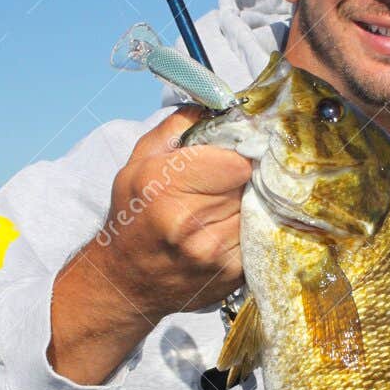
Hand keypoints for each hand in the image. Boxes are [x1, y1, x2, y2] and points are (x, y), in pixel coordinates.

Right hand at [48, 109, 250, 384]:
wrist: (126, 283)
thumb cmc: (132, 216)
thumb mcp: (139, 162)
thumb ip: (179, 126)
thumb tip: (222, 106)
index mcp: (165, 187)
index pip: (238, 160)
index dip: (240, 154)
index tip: (235, 154)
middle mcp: (191, 223)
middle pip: (252, 183)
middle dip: (248, 176)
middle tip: (232, 179)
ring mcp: (215, 253)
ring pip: (262, 209)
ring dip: (253, 202)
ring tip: (229, 204)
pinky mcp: (233, 275)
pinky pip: (263, 236)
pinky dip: (254, 228)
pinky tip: (232, 227)